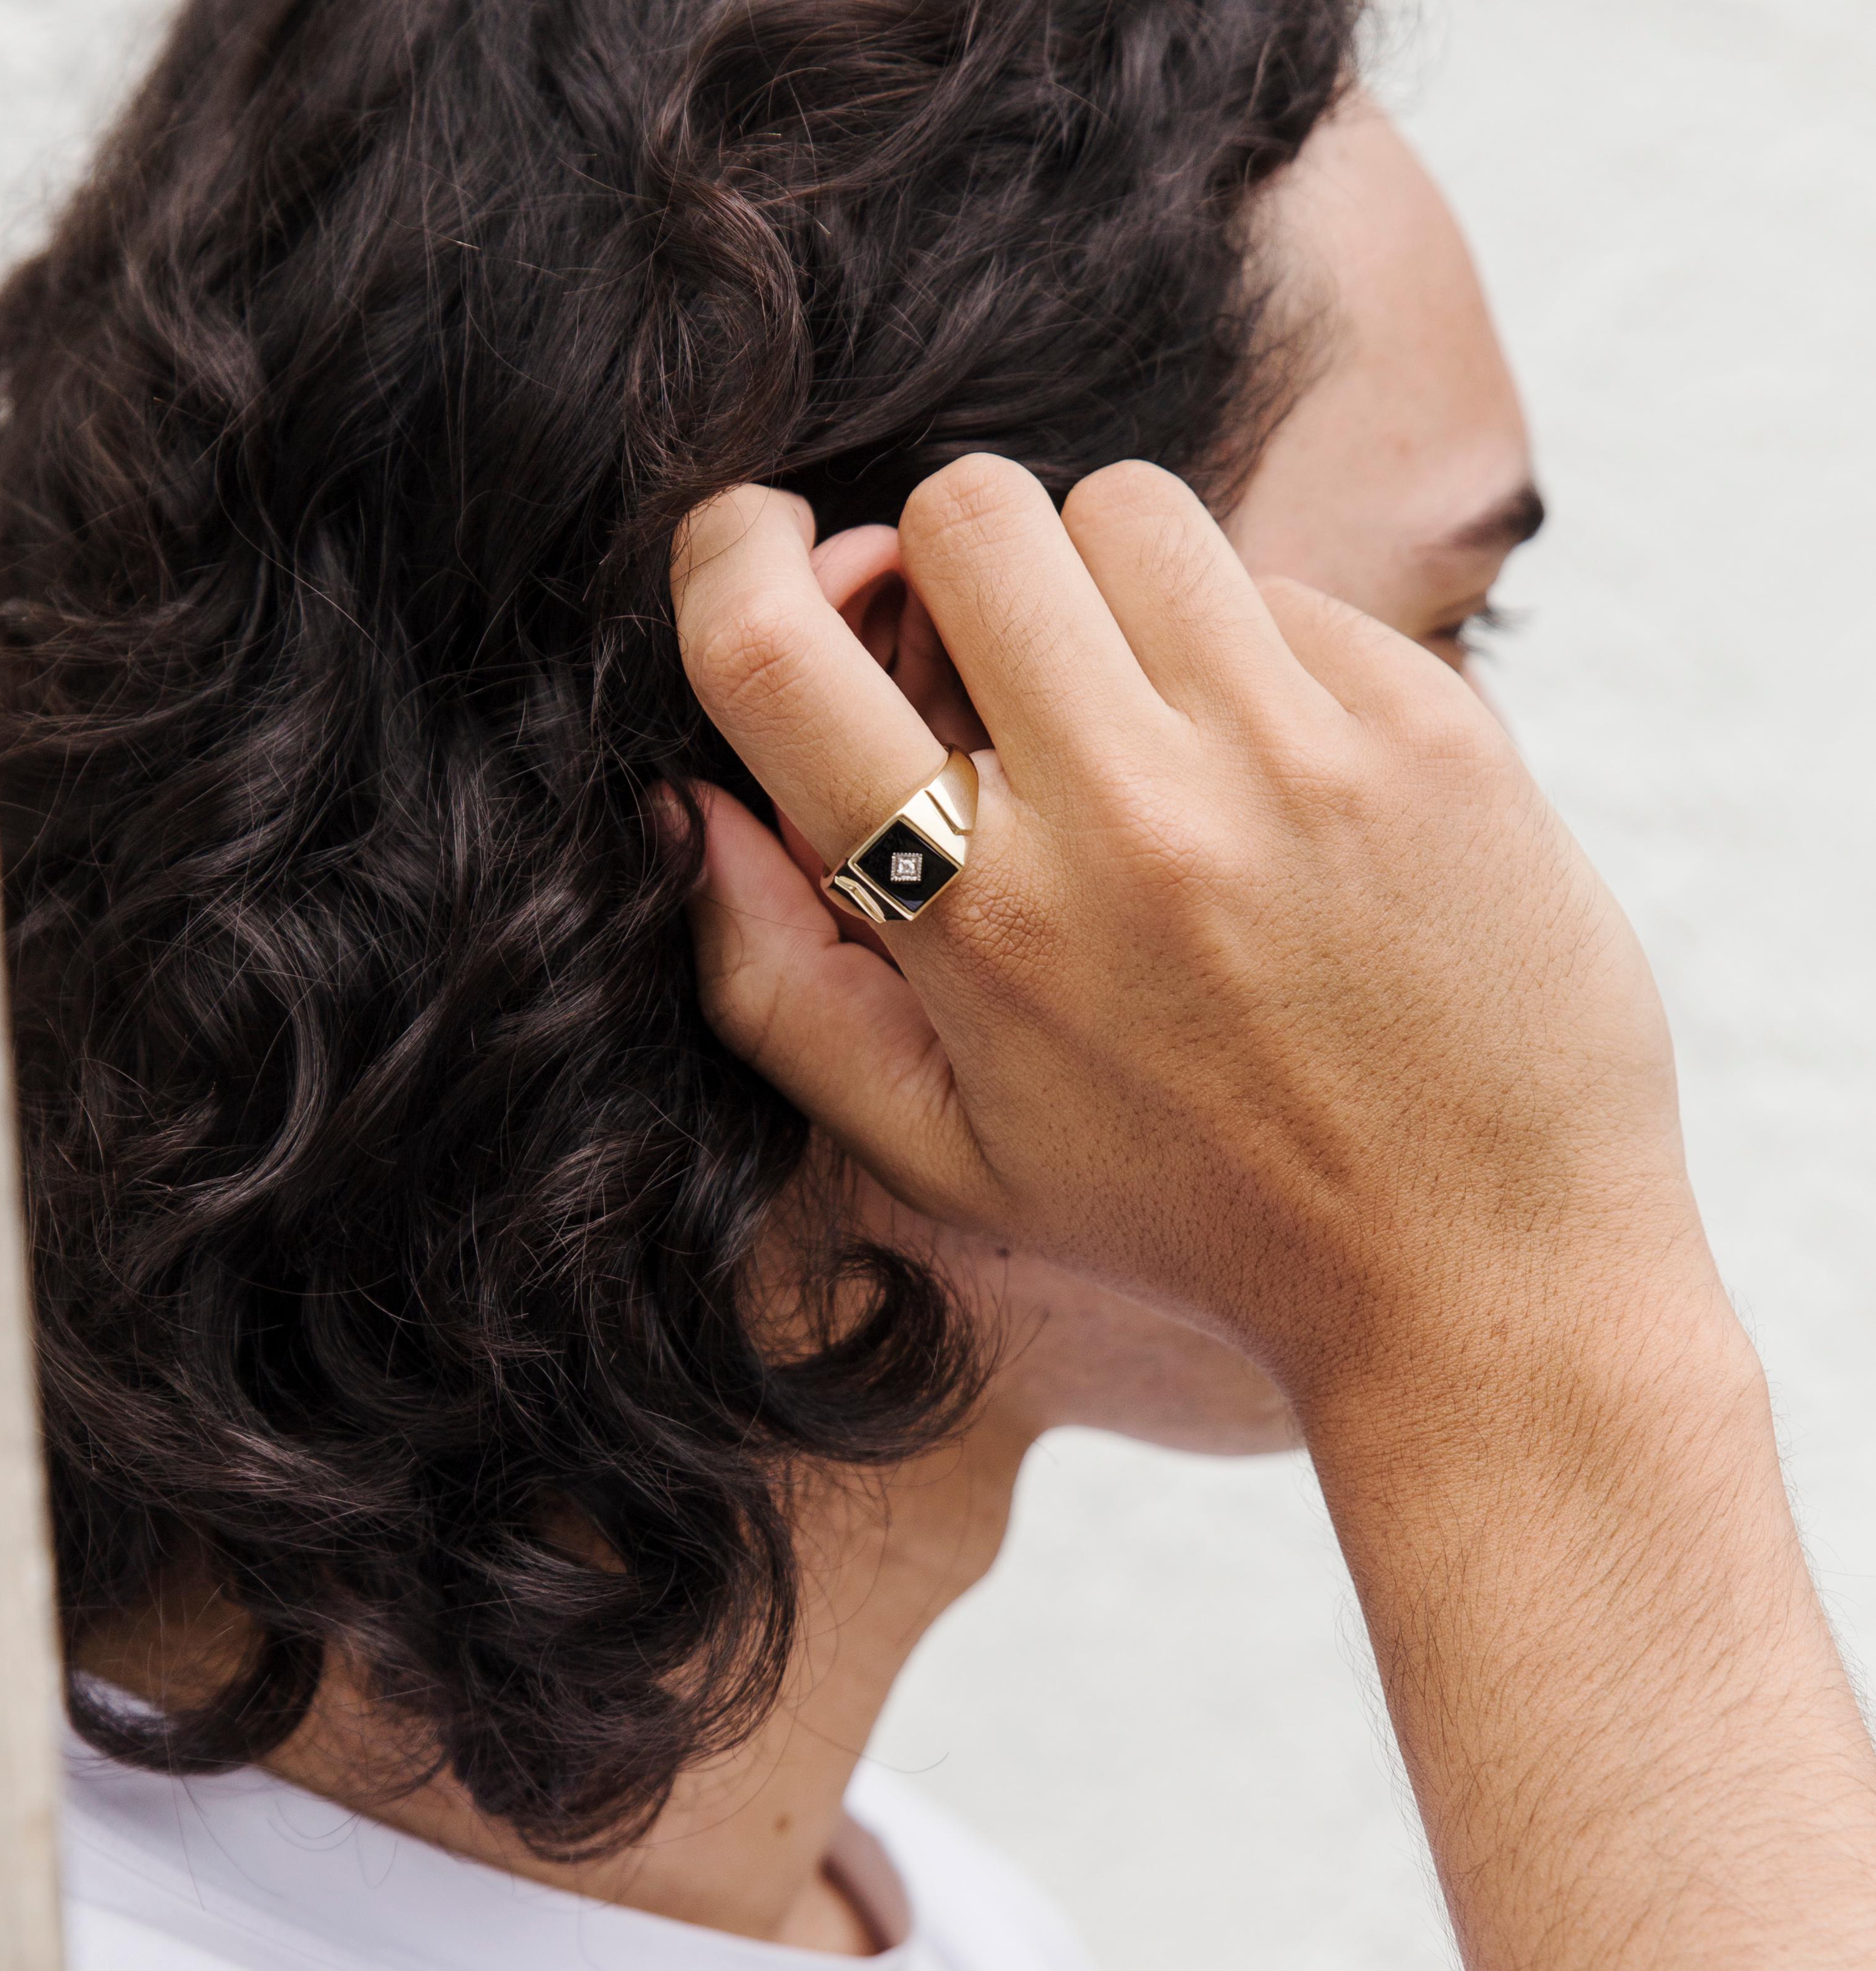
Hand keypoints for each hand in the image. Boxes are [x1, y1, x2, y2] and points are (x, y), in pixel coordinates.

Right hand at [672, 454, 1697, 1399]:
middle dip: (951, 569)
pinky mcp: (1426, 722)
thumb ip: (776, 988)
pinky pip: (1281, 581)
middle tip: (999, 671)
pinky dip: (1249, 647)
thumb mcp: (943, 1152)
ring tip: (1148, 718)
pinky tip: (1280, 777)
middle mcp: (1125, 814)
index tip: (759, 542)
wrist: (1476, 1268)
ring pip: (1126, 507)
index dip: (728, 557)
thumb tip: (690, 802)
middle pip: (966, 514)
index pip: (773, 653)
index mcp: (979, 923)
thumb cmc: (1187, 1214)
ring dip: (1104, 588)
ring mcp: (1291, 753)